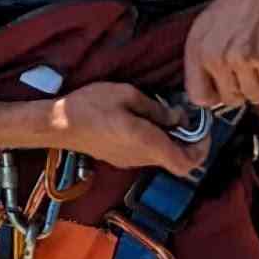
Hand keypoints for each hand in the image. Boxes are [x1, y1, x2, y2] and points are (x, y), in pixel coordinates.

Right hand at [52, 78, 194, 173]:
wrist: (57, 125)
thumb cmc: (90, 106)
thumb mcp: (126, 95)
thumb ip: (156, 108)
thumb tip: (176, 117)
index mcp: (147, 143)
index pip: (186, 163)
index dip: (202, 150)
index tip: (202, 130)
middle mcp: (142, 158)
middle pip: (176, 160)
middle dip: (186, 140)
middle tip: (183, 117)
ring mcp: (129, 161)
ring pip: (161, 156)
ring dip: (170, 139)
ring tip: (163, 115)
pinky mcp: (119, 158)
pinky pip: (146, 153)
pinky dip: (155, 141)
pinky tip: (144, 121)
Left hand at [180, 0, 258, 114]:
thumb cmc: (238, 2)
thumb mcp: (206, 28)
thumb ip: (203, 60)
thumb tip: (207, 94)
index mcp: (195, 50)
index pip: (197, 96)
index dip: (212, 97)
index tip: (221, 92)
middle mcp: (214, 57)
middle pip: (228, 99)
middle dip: (239, 92)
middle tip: (245, 74)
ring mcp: (239, 59)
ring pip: (251, 95)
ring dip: (258, 86)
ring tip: (258, 65)